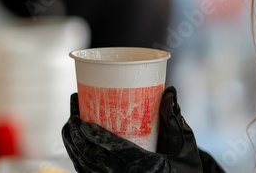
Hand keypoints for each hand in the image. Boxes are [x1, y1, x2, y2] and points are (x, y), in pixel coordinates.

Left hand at [62, 86, 223, 172]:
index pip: (114, 153)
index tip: (82, 122)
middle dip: (77, 138)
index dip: (95, 139)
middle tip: (73, 115)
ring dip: (73, 147)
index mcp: (146, 168)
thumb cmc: (185, 166)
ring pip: (87, 168)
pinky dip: (78, 160)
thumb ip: (174, 118)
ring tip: (69, 125)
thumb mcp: (184, 143)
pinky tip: (74, 145)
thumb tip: (168, 91)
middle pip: (93, 160)